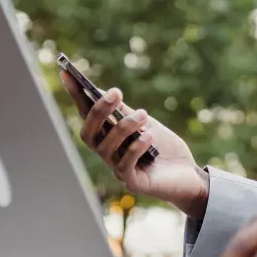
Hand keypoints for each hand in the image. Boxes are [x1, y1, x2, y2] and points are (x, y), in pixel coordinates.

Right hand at [60, 71, 209, 219]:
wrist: (188, 173)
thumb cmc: (163, 147)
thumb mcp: (144, 123)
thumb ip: (124, 111)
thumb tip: (102, 92)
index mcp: (108, 137)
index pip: (86, 115)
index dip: (75, 96)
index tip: (68, 73)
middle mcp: (108, 154)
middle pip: (89, 134)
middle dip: (99, 112)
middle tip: (116, 93)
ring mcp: (118, 170)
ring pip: (107, 148)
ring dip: (124, 127)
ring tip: (142, 114)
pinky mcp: (133, 183)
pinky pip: (125, 166)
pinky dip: (135, 148)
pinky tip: (149, 136)